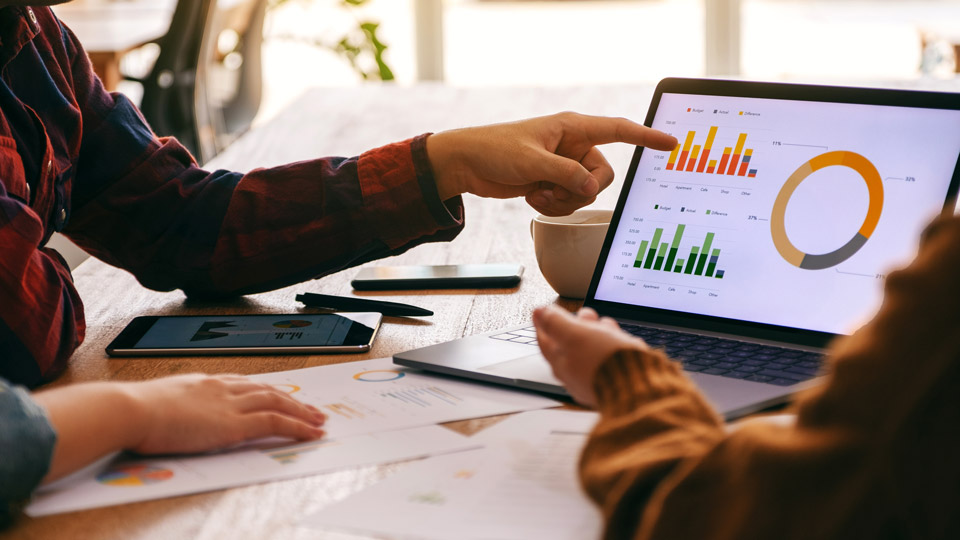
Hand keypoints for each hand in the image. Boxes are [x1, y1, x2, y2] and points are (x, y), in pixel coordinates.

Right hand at [130, 374, 325, 453]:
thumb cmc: (132, 411)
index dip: (265, 390)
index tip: (279, 395)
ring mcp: (230, 404)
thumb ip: (171, 406)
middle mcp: (222, 388)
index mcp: (204, 382)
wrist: (130, 410)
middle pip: (267, 390)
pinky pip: (275, 422)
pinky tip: (311, 433)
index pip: (244, 383)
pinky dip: (297, 427)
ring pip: (277, 402)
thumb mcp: (156, 403)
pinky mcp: (234, 424)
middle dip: (292, 399)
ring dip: (302, 412)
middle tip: (310, 408)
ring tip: (318, 421)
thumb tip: (168, 416)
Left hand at [427, 112, 677, 215]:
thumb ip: (566, 175)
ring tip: (536, 191)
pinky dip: (552, 205)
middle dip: (580, 190)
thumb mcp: (532, 162)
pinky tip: (531, 197)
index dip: (646, 137)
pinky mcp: (553, 182)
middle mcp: (573, 146)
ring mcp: (563, 166)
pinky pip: (569, 202)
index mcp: (573, 128)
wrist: (467, 164)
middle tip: (554, 188)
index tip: (671, 143)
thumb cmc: (495, 150)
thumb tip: (591, 189)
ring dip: (562, 200)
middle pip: (602, 176)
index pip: (618, 130)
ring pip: (585, 193)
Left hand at [533, 305, 647, 406]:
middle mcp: (574, 374)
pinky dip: (611, 344)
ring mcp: (594, 378)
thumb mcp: (576, 335)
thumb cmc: (605, 363)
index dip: (543, 322)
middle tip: (584, 314)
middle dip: (577, 325)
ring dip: (597, 332)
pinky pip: (608, 357)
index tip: (541, 311)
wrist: (638, 387)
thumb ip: (556, 323)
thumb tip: (539, 312)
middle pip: (569, 344)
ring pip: (591, 349)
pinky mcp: (613, 380)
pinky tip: (618, 338)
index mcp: (560, 363)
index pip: (545, 341)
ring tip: (605, 323)